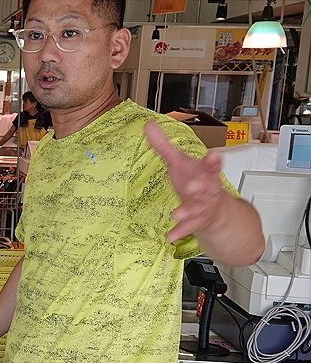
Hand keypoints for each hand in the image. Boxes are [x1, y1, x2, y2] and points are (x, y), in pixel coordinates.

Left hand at [144, 121, 229, 242]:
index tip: (214, 155)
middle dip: (201, 186)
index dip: (213, 161)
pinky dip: (180, 231)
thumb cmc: (195, 180)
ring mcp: (203, 206)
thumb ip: (164, 146)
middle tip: (192, 185)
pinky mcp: (197, 222)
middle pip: (208, 187)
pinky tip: (169, 236)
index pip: (211, 165)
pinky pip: (189, 228)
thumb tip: (148, 126)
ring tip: (177, 214)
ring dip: (188, 211)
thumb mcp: (179, 162)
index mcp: (204, 173)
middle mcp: (207, 190)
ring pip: (198, 208)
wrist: (214, 209)